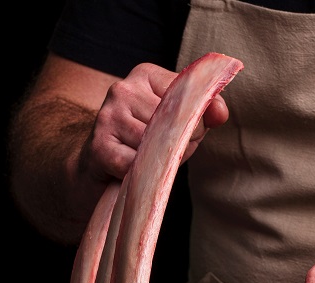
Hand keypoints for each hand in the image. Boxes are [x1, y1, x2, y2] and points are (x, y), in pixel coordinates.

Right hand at [79, 62, 229, 182]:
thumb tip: (220, 112)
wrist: (95, 168)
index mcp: (145, 75)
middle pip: (172, 122)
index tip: (184, 135)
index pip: (187, 96)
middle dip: (180, 146)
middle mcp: (123, 89)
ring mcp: (108, 116)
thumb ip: (202, 115)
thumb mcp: (175, 125)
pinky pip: (136, 165)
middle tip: (163, 156)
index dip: (195, 123)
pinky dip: (141, 175)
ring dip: (159, 163)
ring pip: (155, 145)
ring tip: (147, 164)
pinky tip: (132, 173)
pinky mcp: (99, 146)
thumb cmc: (142, 145)